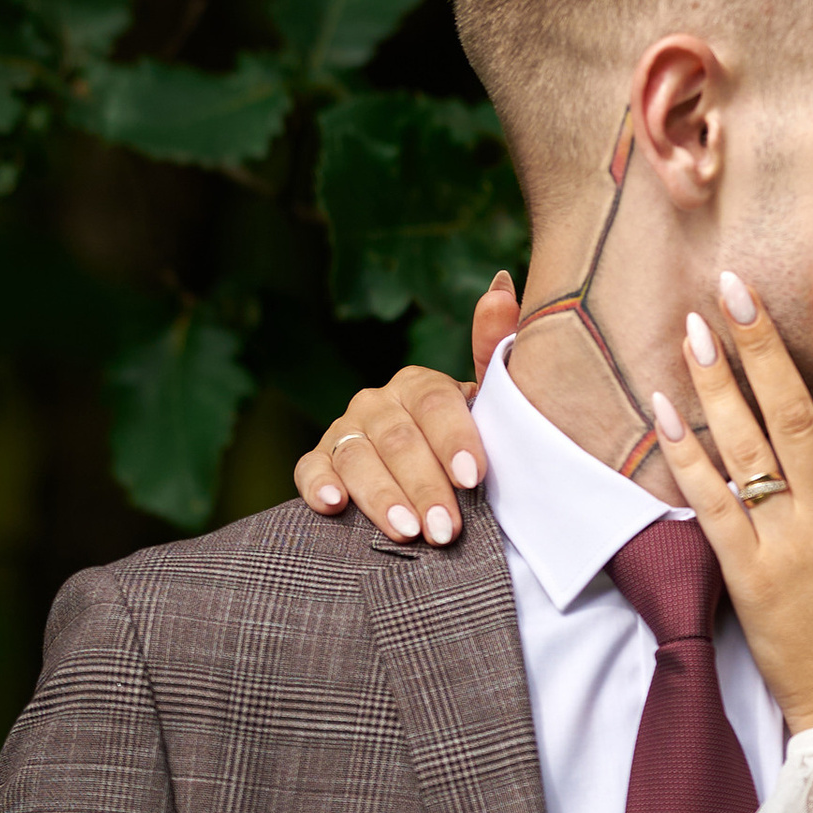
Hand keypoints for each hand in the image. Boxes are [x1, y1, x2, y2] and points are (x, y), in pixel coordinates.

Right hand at [292, 269, 519, 541]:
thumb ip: (495, 350)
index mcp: (420, 385)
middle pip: (399, 439)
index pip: (436, 404)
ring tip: (406, 530)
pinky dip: (318, 485)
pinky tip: (333, 505)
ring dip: (381, 495)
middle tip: (445, 528)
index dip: (454, 439)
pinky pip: (310, 469)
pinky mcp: (319, 460)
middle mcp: (378, 401)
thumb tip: (502, 282)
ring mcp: (345, 431)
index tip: (474, 477)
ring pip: (358, 458)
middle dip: (424, 485)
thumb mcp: (488, 406)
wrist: (433, 484)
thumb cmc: (466, 446)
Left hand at [655, 267, 812, 736]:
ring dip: (719, 383)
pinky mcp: (747, 577)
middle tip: (736, 284)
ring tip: (694, 327)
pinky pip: (712, 505)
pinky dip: (688, 456)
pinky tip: (664, 410)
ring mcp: (788, 545)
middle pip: (795, 413)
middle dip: (765, 343)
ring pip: (749, 449)